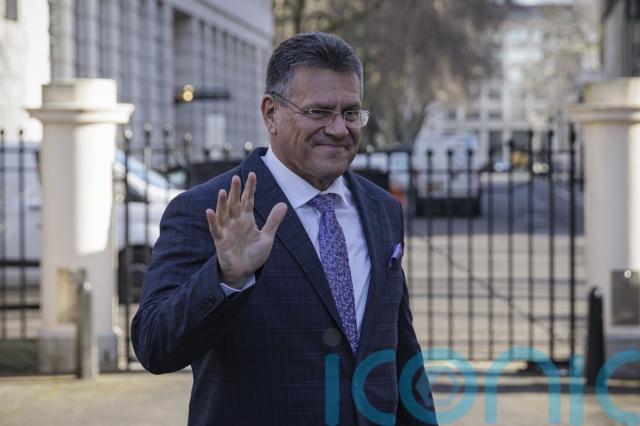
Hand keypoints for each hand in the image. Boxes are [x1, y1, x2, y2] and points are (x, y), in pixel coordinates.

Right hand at [206, 172, 286, 287]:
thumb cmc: (253, 254)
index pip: (248, 200)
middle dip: (236, 191)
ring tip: (224, 191)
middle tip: (236, 177)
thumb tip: (283, 204)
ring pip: (224, 214)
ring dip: (223, 203)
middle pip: (235, 204)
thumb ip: (273, 221)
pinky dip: (213, 221)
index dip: (250, 188)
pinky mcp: (220, 241)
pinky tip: (210, 211)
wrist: (243, 273)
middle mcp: (235, 222)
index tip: (252, 174)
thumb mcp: (267, 237)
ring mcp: (227, 230)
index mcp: (247, 219)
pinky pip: (215, 229)